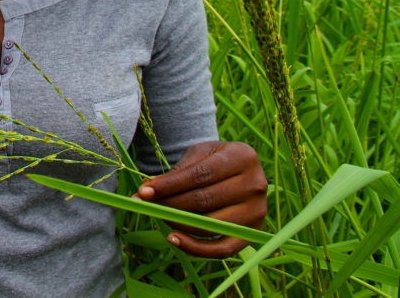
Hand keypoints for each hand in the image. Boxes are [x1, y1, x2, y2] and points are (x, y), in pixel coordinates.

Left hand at [136, 140, 267, 258]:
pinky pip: (222, 248)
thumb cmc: (213, 159)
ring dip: (178, 223)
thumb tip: (146, 190)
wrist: (238, 169)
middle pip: (204, 200)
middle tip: (145, 204)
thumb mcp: (198, 154)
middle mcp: (256, 184)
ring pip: (210, 224)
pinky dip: (196, 248)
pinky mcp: (253, 233)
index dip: (170, 185)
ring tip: (158, 215)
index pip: (200, 175)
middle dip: (170, 204)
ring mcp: (257, 211)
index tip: (144, 191)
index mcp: (243, 157)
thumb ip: (177, 171)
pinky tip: (173, 239)